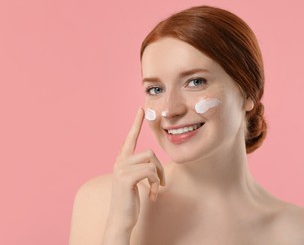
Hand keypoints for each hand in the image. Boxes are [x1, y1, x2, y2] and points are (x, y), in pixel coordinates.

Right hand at [108, 107, 164, 226]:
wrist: (121, 218)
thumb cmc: (130, 200)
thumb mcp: (134, 180)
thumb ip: (139, 167)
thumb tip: (151, 160)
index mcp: (122, 160)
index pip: (130, 138)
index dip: (136, 123)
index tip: (141, 109)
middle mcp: (120, 162)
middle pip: (150, 153)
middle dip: (160, 168)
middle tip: (161, 183)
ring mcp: (121, 169)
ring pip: (151, 161)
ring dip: (158, 177)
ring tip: (156, 189)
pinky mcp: (126, 178)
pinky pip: (150, 171)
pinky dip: (156, 183)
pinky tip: (153, 195)